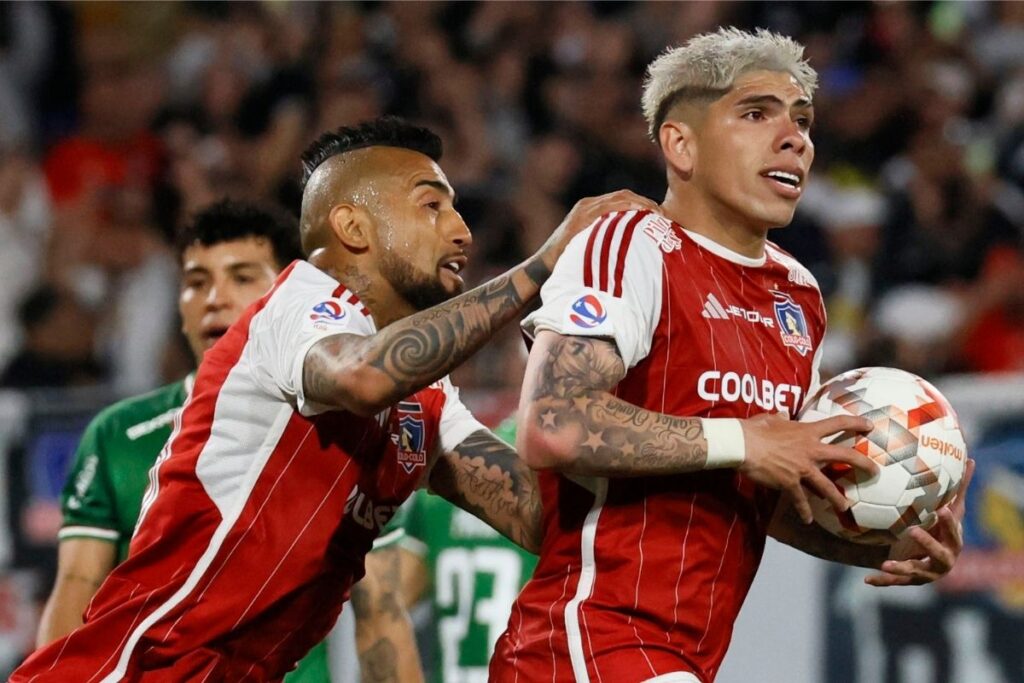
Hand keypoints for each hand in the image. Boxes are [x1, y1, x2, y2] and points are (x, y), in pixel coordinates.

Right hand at [537, 190, 660, 271]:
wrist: (543, 267)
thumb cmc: (569, 262)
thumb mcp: (592, 246)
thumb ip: (608, 240)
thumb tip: (634, 248)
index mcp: (591, 208)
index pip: (623, 198)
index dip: (643, 204)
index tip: (660, 215)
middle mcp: (588, 204)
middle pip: (624, 195)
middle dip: (646, 202)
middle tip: (663, 214)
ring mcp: (584, 209)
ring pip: (619, 198)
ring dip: (640, 204)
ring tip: (657, 215)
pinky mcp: (581, 218)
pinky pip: (608, 208)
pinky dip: (626, 209)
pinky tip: (640, 216)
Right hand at [740, 413, 877, 523]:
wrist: (743, 445)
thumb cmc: (755, 429)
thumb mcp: (770, 418)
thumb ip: (780, 417)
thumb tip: (782, 414)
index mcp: (808, 431)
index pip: (838, 423)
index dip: (856, 423)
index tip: (869, 426)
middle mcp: (811, 450)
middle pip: (845, 455)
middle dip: (863, 464)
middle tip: (874, 471)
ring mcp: (802, 468)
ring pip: (827, 486)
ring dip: (837, 498)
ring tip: (845, 507)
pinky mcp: (790, 483)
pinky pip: (801, 500)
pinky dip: (804, 511)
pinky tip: (808, 520)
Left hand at [866, 458, 974, 586]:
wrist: (928, 557)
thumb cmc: (939, 528)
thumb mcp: (948, 511)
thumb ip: (958, 489)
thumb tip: (972, 459)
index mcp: (953, 542)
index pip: (954, 533)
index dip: (950, 524)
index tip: (942, 510)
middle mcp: (943, 560)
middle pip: (940, 554)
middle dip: (928, 543)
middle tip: (913, 531)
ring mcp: (926, 573)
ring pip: (915, 572)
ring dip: (901, 568)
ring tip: (886, 563)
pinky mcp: (910, 580)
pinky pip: (895, 583)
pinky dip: (882, 581)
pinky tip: (867, 579)